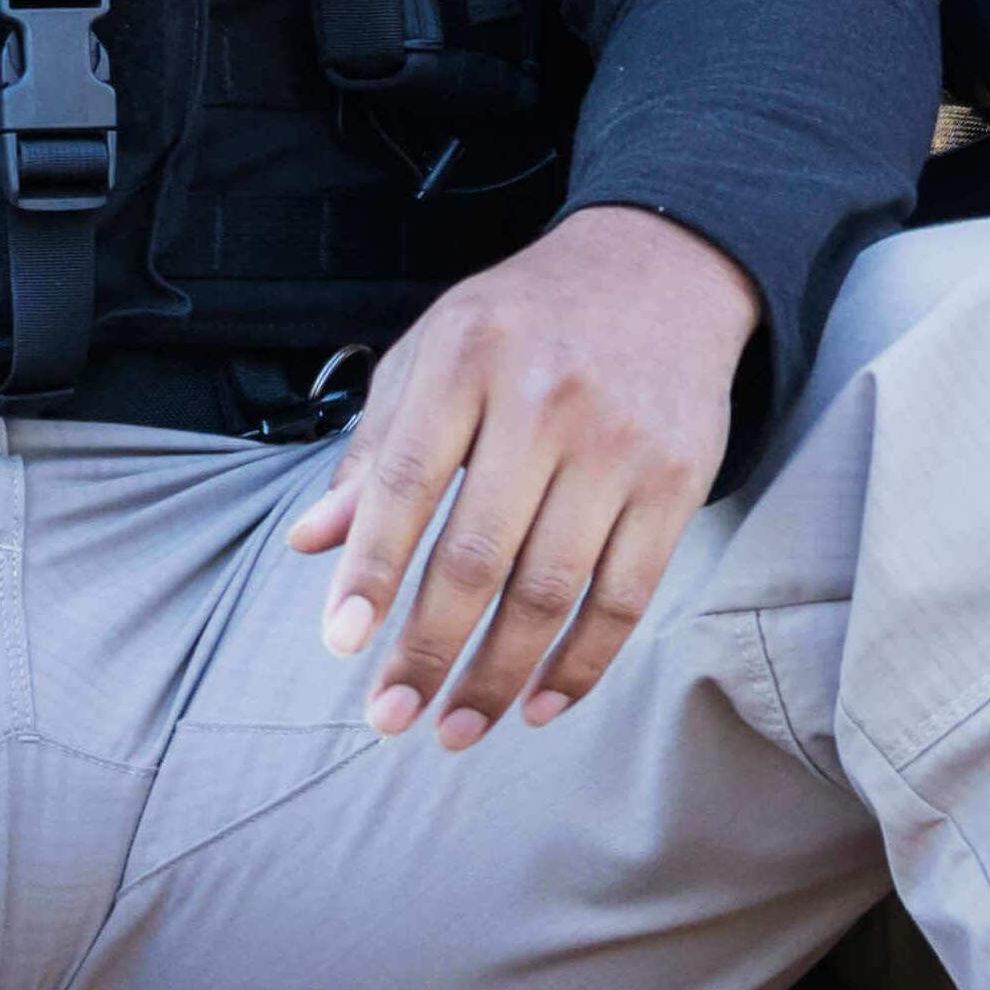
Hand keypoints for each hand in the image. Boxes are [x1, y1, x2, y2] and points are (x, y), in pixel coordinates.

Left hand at [285, 206, 752, 747]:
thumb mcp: (435, 351)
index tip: (342, 643)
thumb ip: (375, 447)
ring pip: (551, 589)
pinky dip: (584, 662)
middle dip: (428, 649)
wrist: (664, 263)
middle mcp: (545, 398)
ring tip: (457, 727)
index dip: (371, 570)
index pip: (406, 483)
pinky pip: (627, 595)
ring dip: (500, 676)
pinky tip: (544, 702)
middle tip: (392, 717)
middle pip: (478, 554)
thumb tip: (311, 543)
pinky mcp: (678, 479)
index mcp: (468, 358)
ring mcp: (618, 443)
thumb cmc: (527, 319)